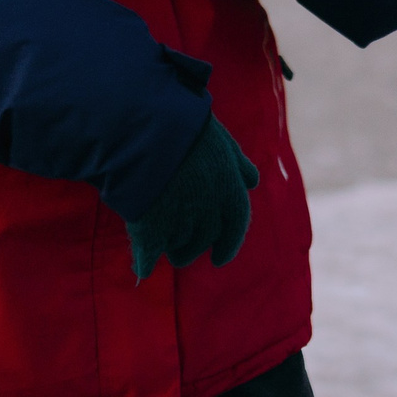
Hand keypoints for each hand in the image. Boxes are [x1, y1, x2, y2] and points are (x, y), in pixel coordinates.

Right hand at [125, 115, 259, 279]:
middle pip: (205, 239)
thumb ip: (237, 163)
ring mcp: (179, 220)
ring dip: (175, 250)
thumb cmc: (185, 127)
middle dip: (196, 249)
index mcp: (229, 189)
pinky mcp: (149, 228)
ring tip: (167, 251)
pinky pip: (148, 256)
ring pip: (179, 246)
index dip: (228, 245)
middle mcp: (209, 209)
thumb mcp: (219, 140)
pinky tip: (143, 268)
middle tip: (185, 255)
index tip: (220, 259)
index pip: (236, 226)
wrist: (146, 127)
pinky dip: (145, 264)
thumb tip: (253, 182)